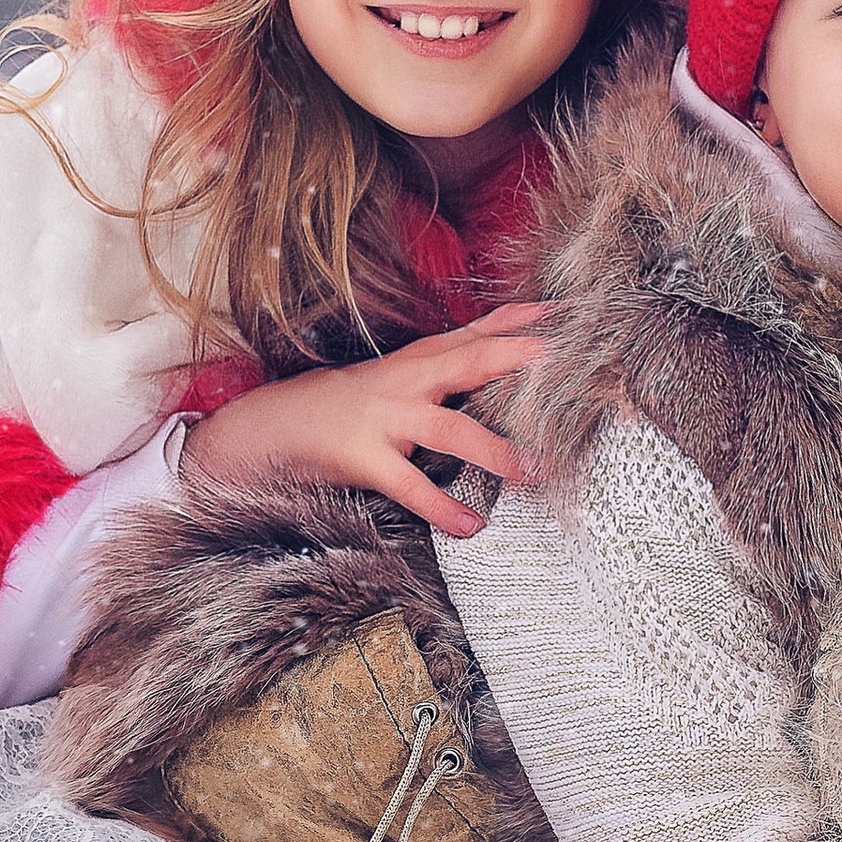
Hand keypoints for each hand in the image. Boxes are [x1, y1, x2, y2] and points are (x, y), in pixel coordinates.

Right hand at [179, 303, 551, 539]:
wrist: (271, 425)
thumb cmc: (348, 404)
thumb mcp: (400, 375)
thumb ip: (451, 361)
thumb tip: (509, 345)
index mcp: (417, 360)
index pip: (478, 333)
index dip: (522, 322)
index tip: (570, 315)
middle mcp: (406, 381)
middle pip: (471, 361)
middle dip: (518, 360)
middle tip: (566, 366)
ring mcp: (385, 418)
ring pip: (450, 429)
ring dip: (495, 450)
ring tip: (533, 471)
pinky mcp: (363, 457)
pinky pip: (409, 486)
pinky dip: (441, 507)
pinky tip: (469, 526)